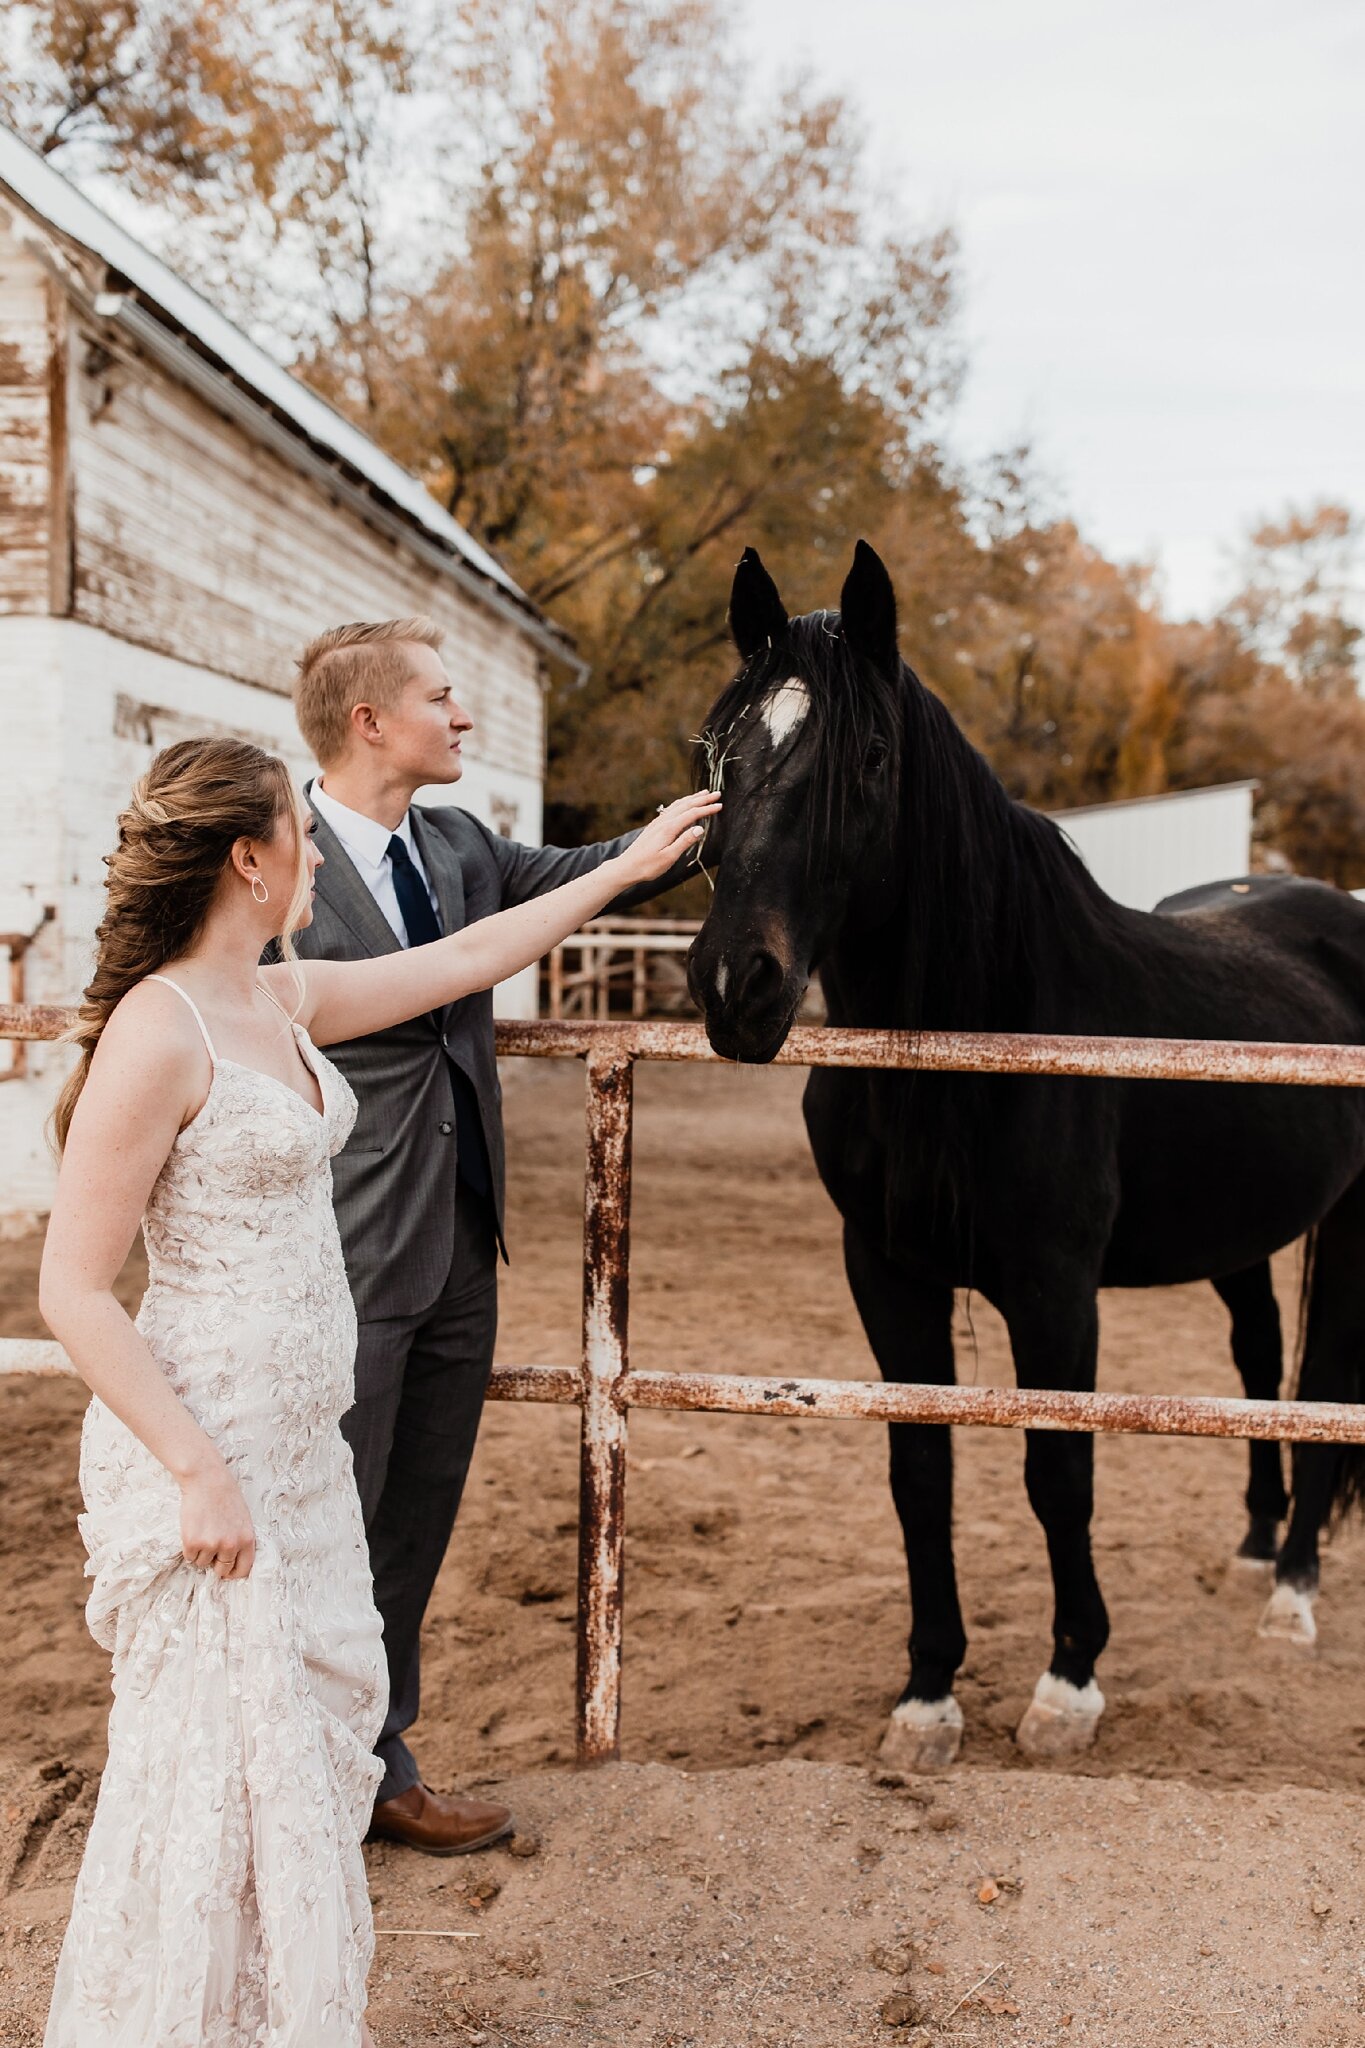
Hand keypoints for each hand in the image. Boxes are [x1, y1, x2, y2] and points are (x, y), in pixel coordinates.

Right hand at [180, 1458, 256, 1579]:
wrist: (206, 1480)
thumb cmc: (226, 1497)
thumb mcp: (243, 1520)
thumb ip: (240, 1540)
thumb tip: (233, 1561)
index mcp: (247, 1539)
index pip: (243, 1569)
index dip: (233, 1573)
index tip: (227, 1571)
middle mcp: (230, 1545)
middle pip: (222, 1569)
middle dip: (215, 1563)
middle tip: (211, 1547)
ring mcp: (211, 1545)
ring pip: (203, 1563)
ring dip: (201, 1552)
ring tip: (202, 1530)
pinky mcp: (192, 1543)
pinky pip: (189, 1557)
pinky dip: (189, 1548)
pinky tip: (193, 1529)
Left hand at [616, 791, 721, 885]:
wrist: (626, 867)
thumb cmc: (648, 866)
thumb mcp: (669, 857)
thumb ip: (684, 842)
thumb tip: (699, 829)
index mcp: (669, 828)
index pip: (692, 814)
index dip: (707, 809)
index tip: (720, 806)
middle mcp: (663, 822)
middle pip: (686, 805)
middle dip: (702, 799)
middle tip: (717, 794)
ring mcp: (658, 822)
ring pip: (678, 805)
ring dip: (692, 798)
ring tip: (703, 794)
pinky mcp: (654, 826)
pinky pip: (671, 809)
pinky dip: (681, 803)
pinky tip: (683, 804)